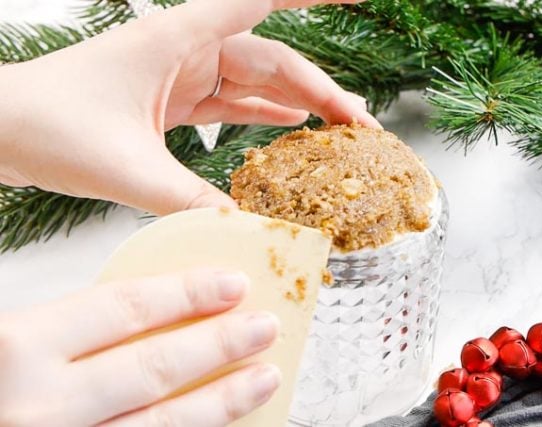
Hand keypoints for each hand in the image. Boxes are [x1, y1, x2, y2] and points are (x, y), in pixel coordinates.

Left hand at [0, 0, 378, 214]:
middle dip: (322, 91)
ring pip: (256, 85)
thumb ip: (192, 202)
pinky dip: (263, 117)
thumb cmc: (46, 124)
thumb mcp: (129, 169)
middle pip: (273, 62)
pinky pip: (232, 106)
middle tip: (361, 128)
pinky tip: (291, 130)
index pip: (261, 1)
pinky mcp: (174, 104)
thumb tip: (249, 233)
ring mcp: (181, 77)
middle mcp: (186, 52)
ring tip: (340, 134)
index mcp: (179, 40)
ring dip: (298, 106)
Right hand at [0, 268, 280, 425]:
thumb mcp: (3, 336)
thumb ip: (54, 323)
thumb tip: (141, 307)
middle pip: (151, 368)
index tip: (232, 284)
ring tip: (265, 377)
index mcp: (14, 350)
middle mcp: (39, 406)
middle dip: (217, 346)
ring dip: (220, 403)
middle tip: (265, 326)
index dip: (185, 294)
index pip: (121, 310)